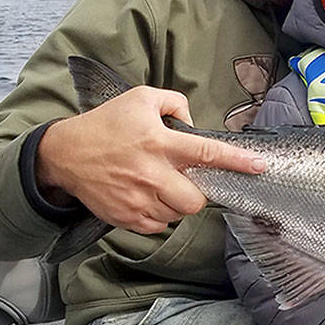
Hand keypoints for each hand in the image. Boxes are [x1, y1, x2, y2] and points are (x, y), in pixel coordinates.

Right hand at [36, 86, 264, 234]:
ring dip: (175, 203)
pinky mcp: (127, 218)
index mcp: (159, 143)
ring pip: (178, 214)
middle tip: (183, 180)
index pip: (207, 153)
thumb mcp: (140, 98)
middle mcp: (151, 174)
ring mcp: (139, 200)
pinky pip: (159, 226)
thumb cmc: (106, 124)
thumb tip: (193, 122)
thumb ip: (175, 103)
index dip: (236, 161)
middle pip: (196, 199)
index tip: (258, 166)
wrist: (65, 154)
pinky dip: (159, 215)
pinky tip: (146, 196)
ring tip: (158, 185)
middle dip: (197, 193)